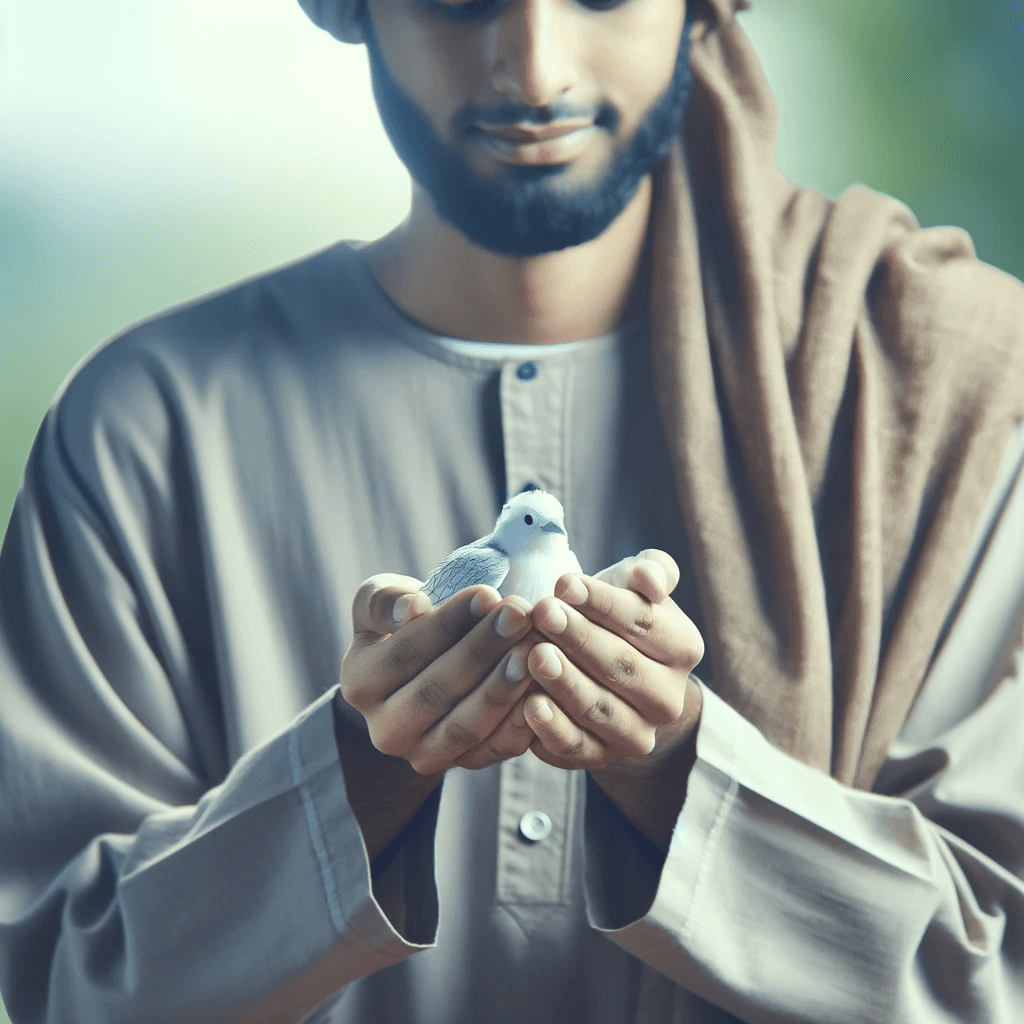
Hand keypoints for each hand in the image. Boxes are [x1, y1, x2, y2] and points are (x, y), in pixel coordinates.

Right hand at [340, 574, 546, 775]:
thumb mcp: (381, 601)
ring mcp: (424, 755)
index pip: (406, 653)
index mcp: (359, 685)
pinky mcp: (463, 766)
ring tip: (533, 649)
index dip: (449, 623)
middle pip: (437, 690)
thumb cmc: (402, 623)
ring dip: (503, 688)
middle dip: (483, 650)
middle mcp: (385, 730)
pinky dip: (521, 722)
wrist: (420, 672)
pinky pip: (495, 749)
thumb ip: (386, 600)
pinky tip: (542, 689)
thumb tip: (412, 608)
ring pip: (466, 726)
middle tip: (520, 615)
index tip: (488, 593)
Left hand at [521, 550, 703, 771]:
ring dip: (565, 682)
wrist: (597, 667)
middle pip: (621, 666)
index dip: (603, 603)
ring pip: (600, 708)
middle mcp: (668, 698)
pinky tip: (529, 705)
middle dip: (579, 638)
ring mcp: (637, 733)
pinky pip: (577, 747)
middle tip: (542, 613)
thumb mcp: (631, 583)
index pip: (643, 622)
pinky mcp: (601, 758)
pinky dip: (553, 728)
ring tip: (535, 655)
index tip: (564, 584)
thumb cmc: (611, 614)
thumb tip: (649, 580)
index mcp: (683, 648)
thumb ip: (651, 570)